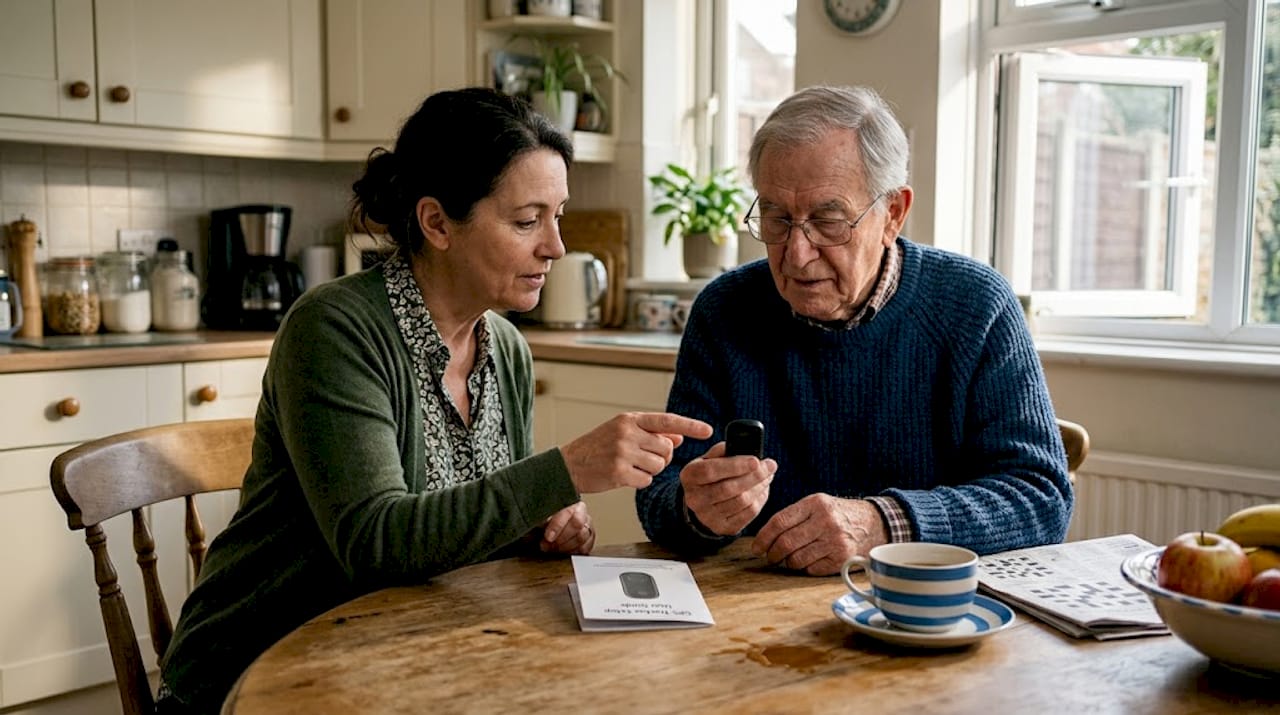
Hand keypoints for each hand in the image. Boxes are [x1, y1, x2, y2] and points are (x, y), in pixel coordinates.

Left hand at [540, 501, 594, 554]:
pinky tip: (563, 552)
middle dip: (561, 538)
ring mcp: (587, 526)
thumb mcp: (540, 515)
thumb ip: (540, 517)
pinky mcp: (589, 539)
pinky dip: (573, 552)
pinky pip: (586, 547)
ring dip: (565, 547)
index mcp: (570, 502)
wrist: (550, 526)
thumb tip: (536, 523)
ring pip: (582, 537)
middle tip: (548, 544)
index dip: (557, 526)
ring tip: (552, 549)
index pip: (568, 512)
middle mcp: (581, 512)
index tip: (548, 537)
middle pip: (578, 524)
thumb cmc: (545, 519)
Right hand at [561, 412, 712, 492]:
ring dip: (649, 470)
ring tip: (629, 465)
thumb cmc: (598, 447)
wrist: (569, 465)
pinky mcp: (619, 473)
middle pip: (665, 449)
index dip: (690, 426)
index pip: (667, 420)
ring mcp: (622, 453)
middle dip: (660, 457)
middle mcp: (627, 433)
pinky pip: (646, 480)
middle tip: (642, 458)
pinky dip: (639, 481)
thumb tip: (679, 437)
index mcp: (629, 419)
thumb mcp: (623, 432)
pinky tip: (623, 476)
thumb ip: (652, 433)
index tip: (708, 430)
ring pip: (658, 466)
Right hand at [681, 441, 775, 535]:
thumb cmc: (710, 475)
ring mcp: (708, 516)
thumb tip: (744, 448)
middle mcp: (695, 499)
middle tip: (770, 466)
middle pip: (729, 488)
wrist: (702, 502)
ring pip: (741, 501)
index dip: (735, 465)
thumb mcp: (708, 459)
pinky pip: (748, 514)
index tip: (756, 460)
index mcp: (689, 476)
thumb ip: (723, 451)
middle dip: (754, 476)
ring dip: (760, 487)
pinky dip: (760, 500)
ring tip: (768, 476)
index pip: (711, 470)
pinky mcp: (722, 527)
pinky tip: (763, 490)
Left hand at [751, 494, 887, 574]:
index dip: (763, 537)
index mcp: (815, 503)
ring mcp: (835, 541)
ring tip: (789, 558)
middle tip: (769, 557)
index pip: (779, 522)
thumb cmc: (836, 514)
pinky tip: (808, 560)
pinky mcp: (842, 559)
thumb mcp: (817, 504)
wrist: (872, 523)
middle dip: (772, 554)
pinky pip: (810, 569)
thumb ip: (793, 516)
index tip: (756, 547)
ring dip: (787, 562)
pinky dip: (804, 568)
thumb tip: (764, 538)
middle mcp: (825, 521)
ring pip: (796, 559)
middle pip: (786, 543)